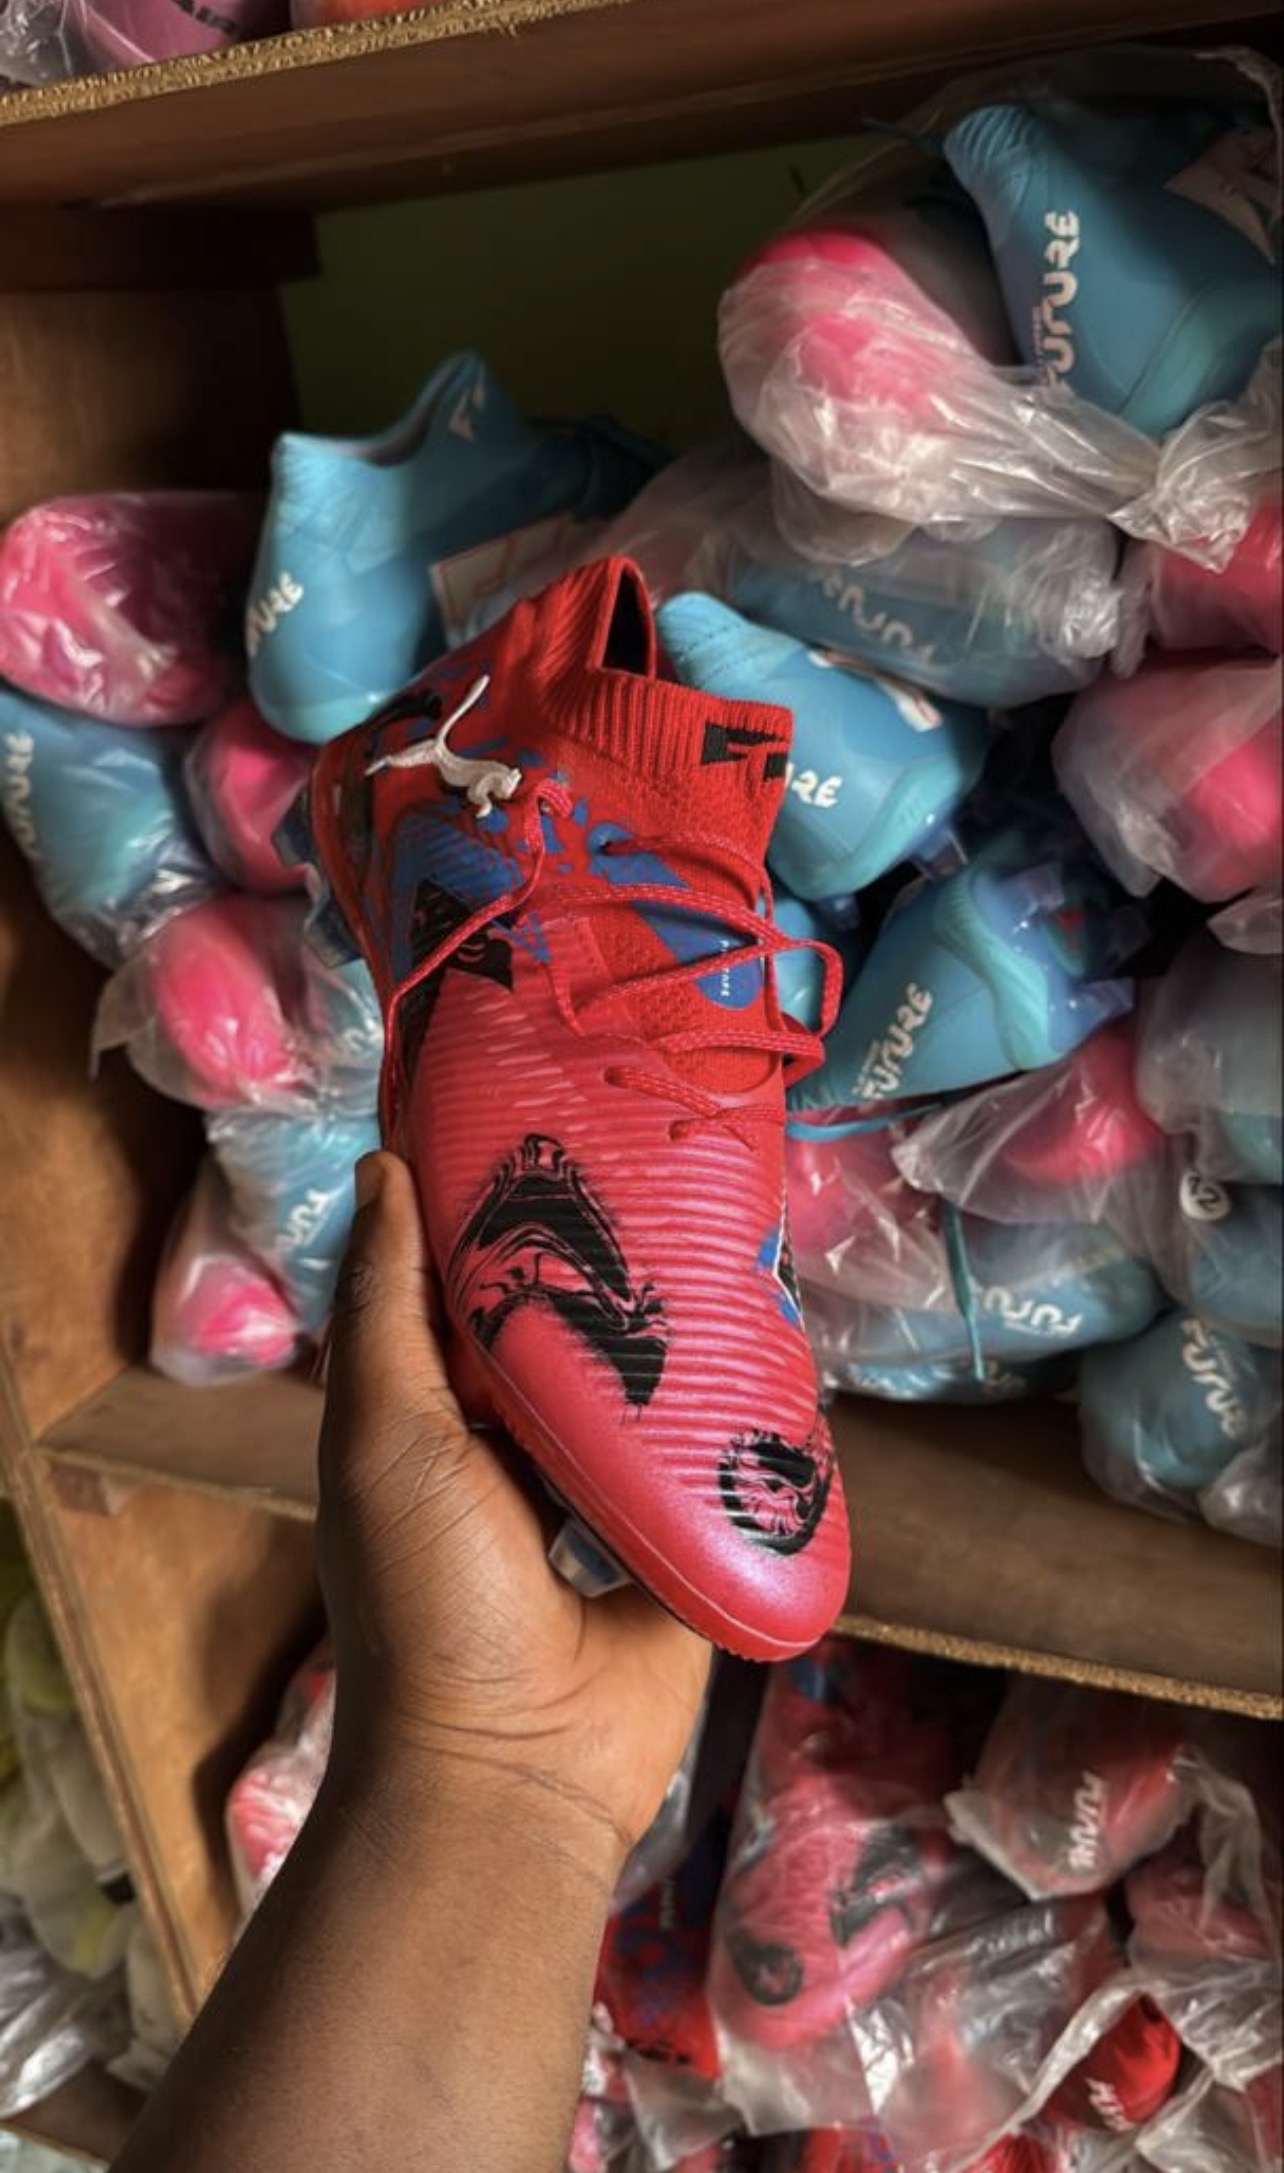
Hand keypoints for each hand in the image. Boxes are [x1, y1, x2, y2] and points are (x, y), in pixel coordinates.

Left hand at [316, 1151, 710, 1890]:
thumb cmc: (422, 1592)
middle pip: (574, 1315)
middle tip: (664, 1142)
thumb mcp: (384, 1432)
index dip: (500, 1197)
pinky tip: (779, 1320)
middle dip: (611, 1244)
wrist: (514, 1765)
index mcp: (441, 1409)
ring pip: (652, 1372)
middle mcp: (525, 1436)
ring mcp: (613, 1485)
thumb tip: (382, 1164)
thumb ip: (387, 1307)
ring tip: (730, 1212)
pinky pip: (720, 1446)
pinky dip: (740, 1395)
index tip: (547, 1098)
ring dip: (682, 1315)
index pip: (472, 1279)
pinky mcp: (690, 1527)